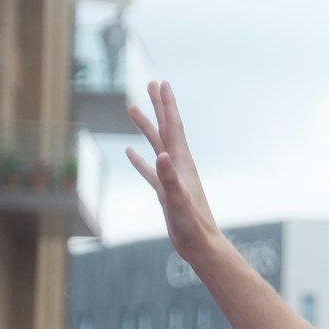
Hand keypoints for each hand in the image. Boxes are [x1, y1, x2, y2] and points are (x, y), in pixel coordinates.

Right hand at [124, 82, 226, 265]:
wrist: (199, 245)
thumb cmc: (192, 225)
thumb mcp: (178, 200)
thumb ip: (169, 178)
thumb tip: (161, 155)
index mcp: (182, 163)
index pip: (173, 126)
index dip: (167, 105)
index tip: (161, 83)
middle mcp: (178, 165)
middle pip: (165, 128)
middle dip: (158, 106)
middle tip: (150, 83)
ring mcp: (171, 177)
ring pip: (155, 145)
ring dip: (145, 127)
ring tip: (131, 109)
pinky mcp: (164, 191)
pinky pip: (149, 170)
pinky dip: (139, 159)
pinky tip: (130, 152)